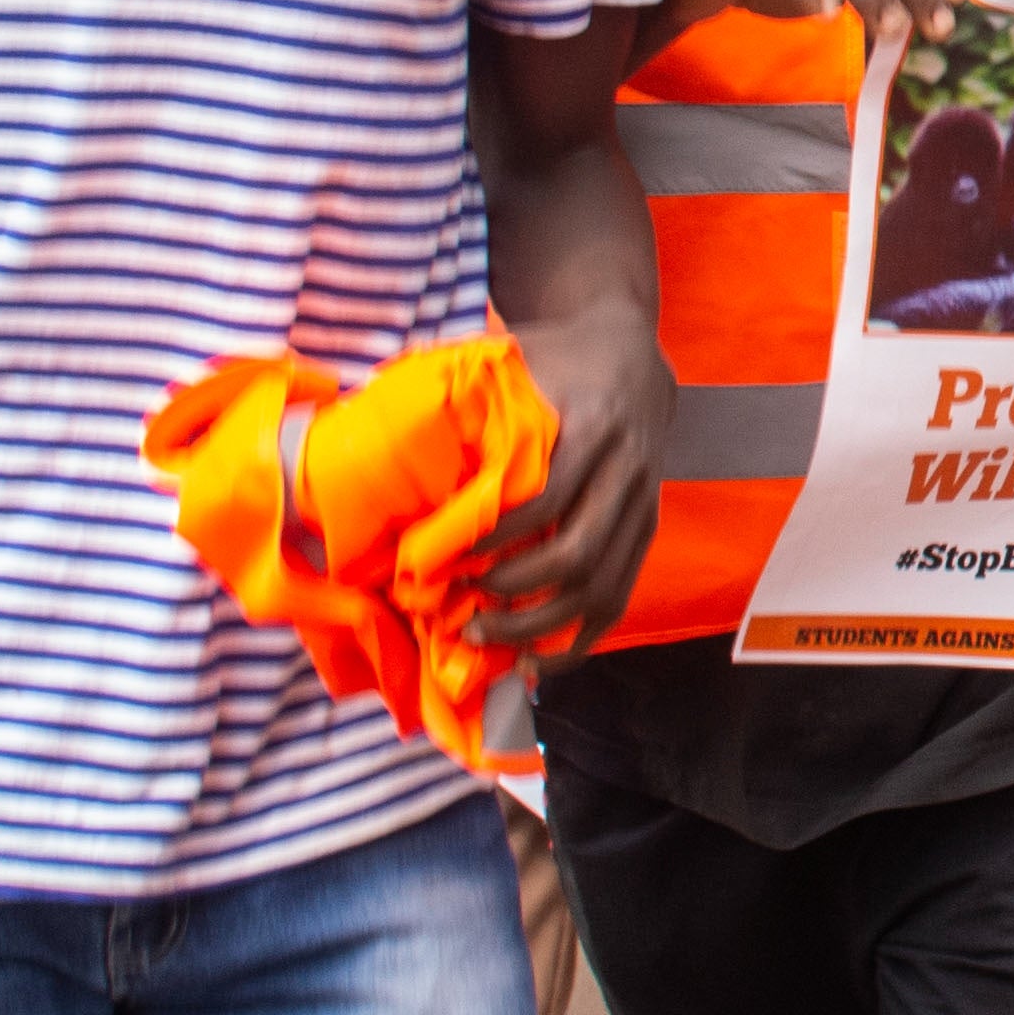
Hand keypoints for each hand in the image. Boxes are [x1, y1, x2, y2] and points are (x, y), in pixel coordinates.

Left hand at [469, 307, 678, 653]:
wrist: (630, 353)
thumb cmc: (553, 359)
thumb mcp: (512, 358)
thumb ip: (459, 391)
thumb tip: (366, 422)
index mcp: (592, 425)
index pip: (543, 499)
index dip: (490, 540)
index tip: (439, 559)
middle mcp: (625, 470)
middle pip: (576, 554)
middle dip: (512, 592)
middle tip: (458, 610)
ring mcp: (642, 505)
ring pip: (600, 587)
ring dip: (540, 626)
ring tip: (485, 638)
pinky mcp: (647, 530)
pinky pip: (619, 598)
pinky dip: (579, 640)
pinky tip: (537, 662)